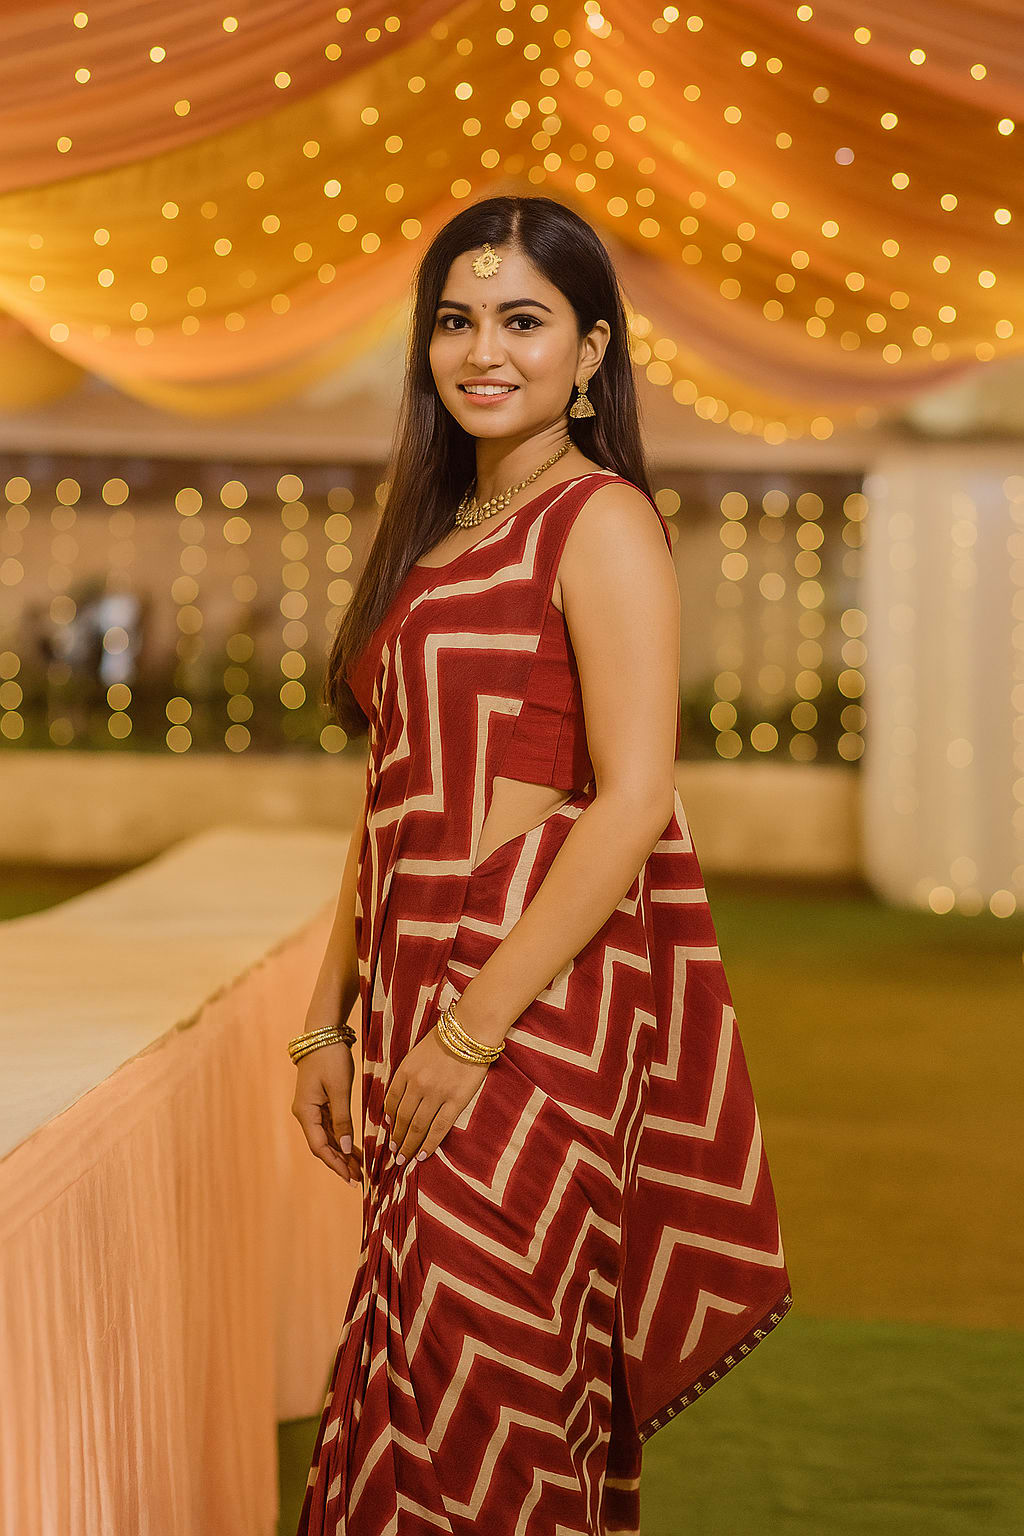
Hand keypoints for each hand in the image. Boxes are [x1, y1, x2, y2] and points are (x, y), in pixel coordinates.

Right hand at [291, 1040, 363, 1183]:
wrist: (323, 1033)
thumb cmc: (330, 1058)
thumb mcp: (339, 1089)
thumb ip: (342, 1119)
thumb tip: (343, 1148)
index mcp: (306, 1112)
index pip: (319, 1147)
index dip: (336, 1164)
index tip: (352, 1178)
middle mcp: (305, 1114)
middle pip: (323, 1146)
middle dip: (341, 1162)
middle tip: (360, 1178)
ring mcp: (311, 1108)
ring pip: (327, 1138)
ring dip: (342, 1153)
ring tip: (360, 1168)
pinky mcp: (319, 1102)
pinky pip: (330, 1127)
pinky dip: (342, 1138)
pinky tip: (354, 1148)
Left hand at [384, 1026, 492, 1163]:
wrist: (471, 1029)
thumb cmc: (447, 1038)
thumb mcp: (418, 1053)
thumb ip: (409, 1074)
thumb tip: (401, 1098)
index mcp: (405, 1071)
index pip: (390, 1101)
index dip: (388, 1119)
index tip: (388, 1129)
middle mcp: (417, 1084)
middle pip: (401, 1118)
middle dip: (396, 1138)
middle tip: (394, 1153)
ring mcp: (436, 1094)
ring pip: (417, 1127)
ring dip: (409, 1145)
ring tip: (405, 1159)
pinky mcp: (456, 1100)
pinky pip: (439, 1127)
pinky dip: (429, 1143)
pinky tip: (423, 1154)